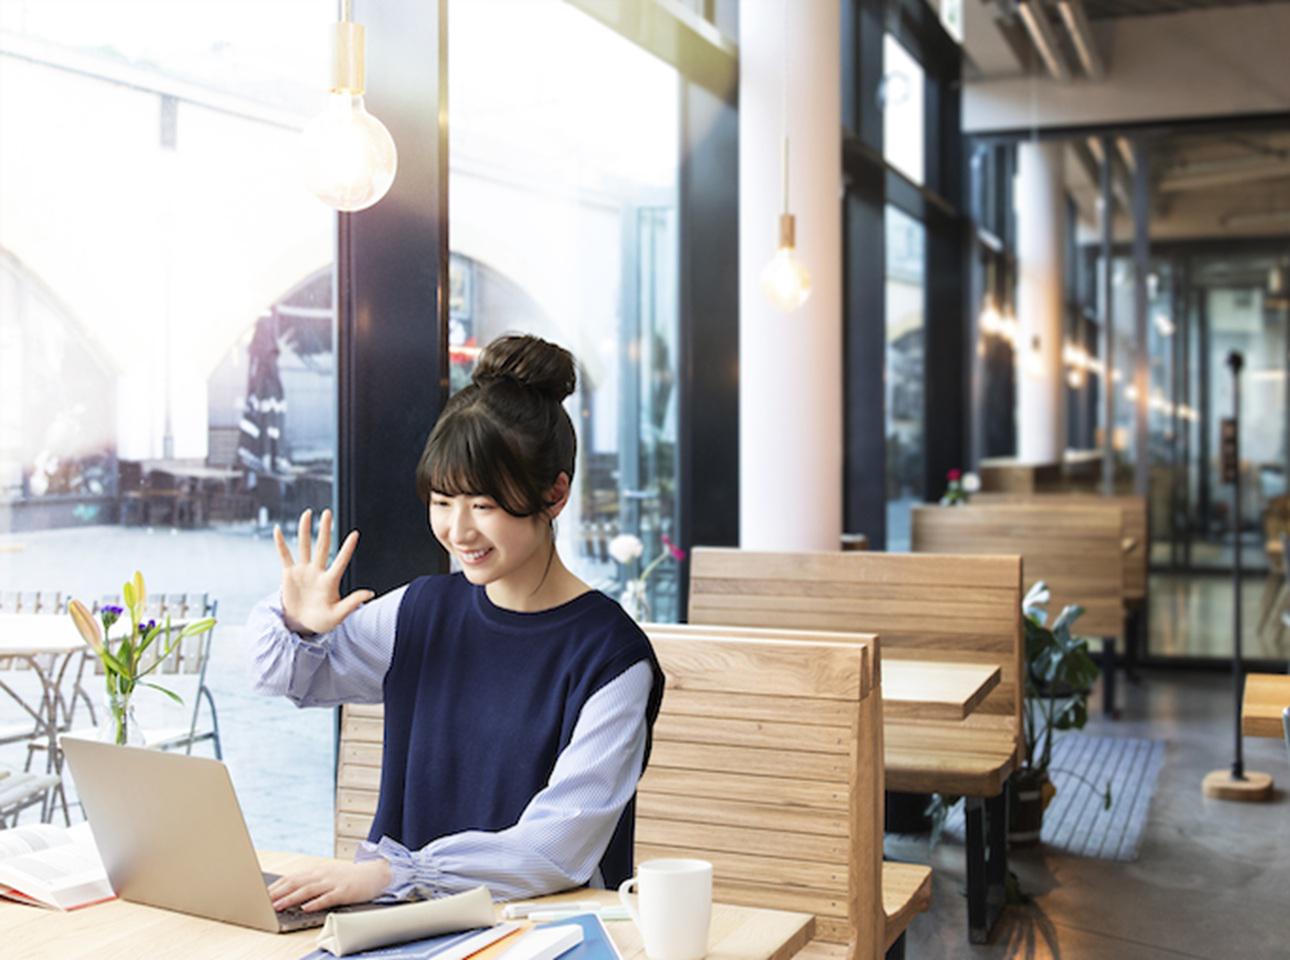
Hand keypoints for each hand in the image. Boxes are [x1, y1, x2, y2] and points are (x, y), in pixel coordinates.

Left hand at [268, 858, 392, 912]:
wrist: (375, 874)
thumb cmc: (349, 877)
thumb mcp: (328, 876)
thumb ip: (311, 882)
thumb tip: (291, 890)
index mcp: (317, 871)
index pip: (293, 877)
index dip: (277, 885)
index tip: (263, 893)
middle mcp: (323, 874)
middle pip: (297, 882)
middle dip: (279, 892)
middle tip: (264, 900)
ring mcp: (334, 882)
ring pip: (309, 890)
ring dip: (292, 898)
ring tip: (278, 905)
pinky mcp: (344, 891)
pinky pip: (328, 898)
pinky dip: (316, 903)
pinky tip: (306, 908)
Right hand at [274, 508, 374, 635]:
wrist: (302, 624)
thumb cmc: (322, 621)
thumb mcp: (337, 615)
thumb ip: (351, 604)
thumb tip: (371, 593)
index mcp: (330, 581)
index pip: (341, 561)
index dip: (347, 548)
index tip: (356, 533)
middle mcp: (318, 572)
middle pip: (322, 546)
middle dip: (324, 530)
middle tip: (327, 512)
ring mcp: (303, 571)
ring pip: (304, 546)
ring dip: (305, 530)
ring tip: (307, 513)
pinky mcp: (289, 574)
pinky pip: (284, 556)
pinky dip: (280, 544)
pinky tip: (277, 530)